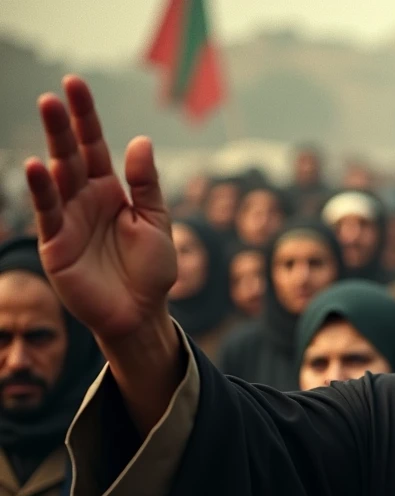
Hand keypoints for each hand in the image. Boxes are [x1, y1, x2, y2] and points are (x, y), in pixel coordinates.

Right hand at [24, 76, 177, 341]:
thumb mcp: (156, 221)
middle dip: (63, 124)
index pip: (95, 146)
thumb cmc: (152, 269)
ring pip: (58, 176)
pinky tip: (37, 166)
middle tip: (54, 95)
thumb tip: (139, 141)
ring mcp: (68, 219)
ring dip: (52, 146)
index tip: (75, 85)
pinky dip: (41, 189)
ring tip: (48, 113)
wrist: (142, 311)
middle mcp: (85, 199)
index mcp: (111, 190)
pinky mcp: (56, 243)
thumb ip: (147, 184)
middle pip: (72, 154)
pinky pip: (48, 212)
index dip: (85, 117)